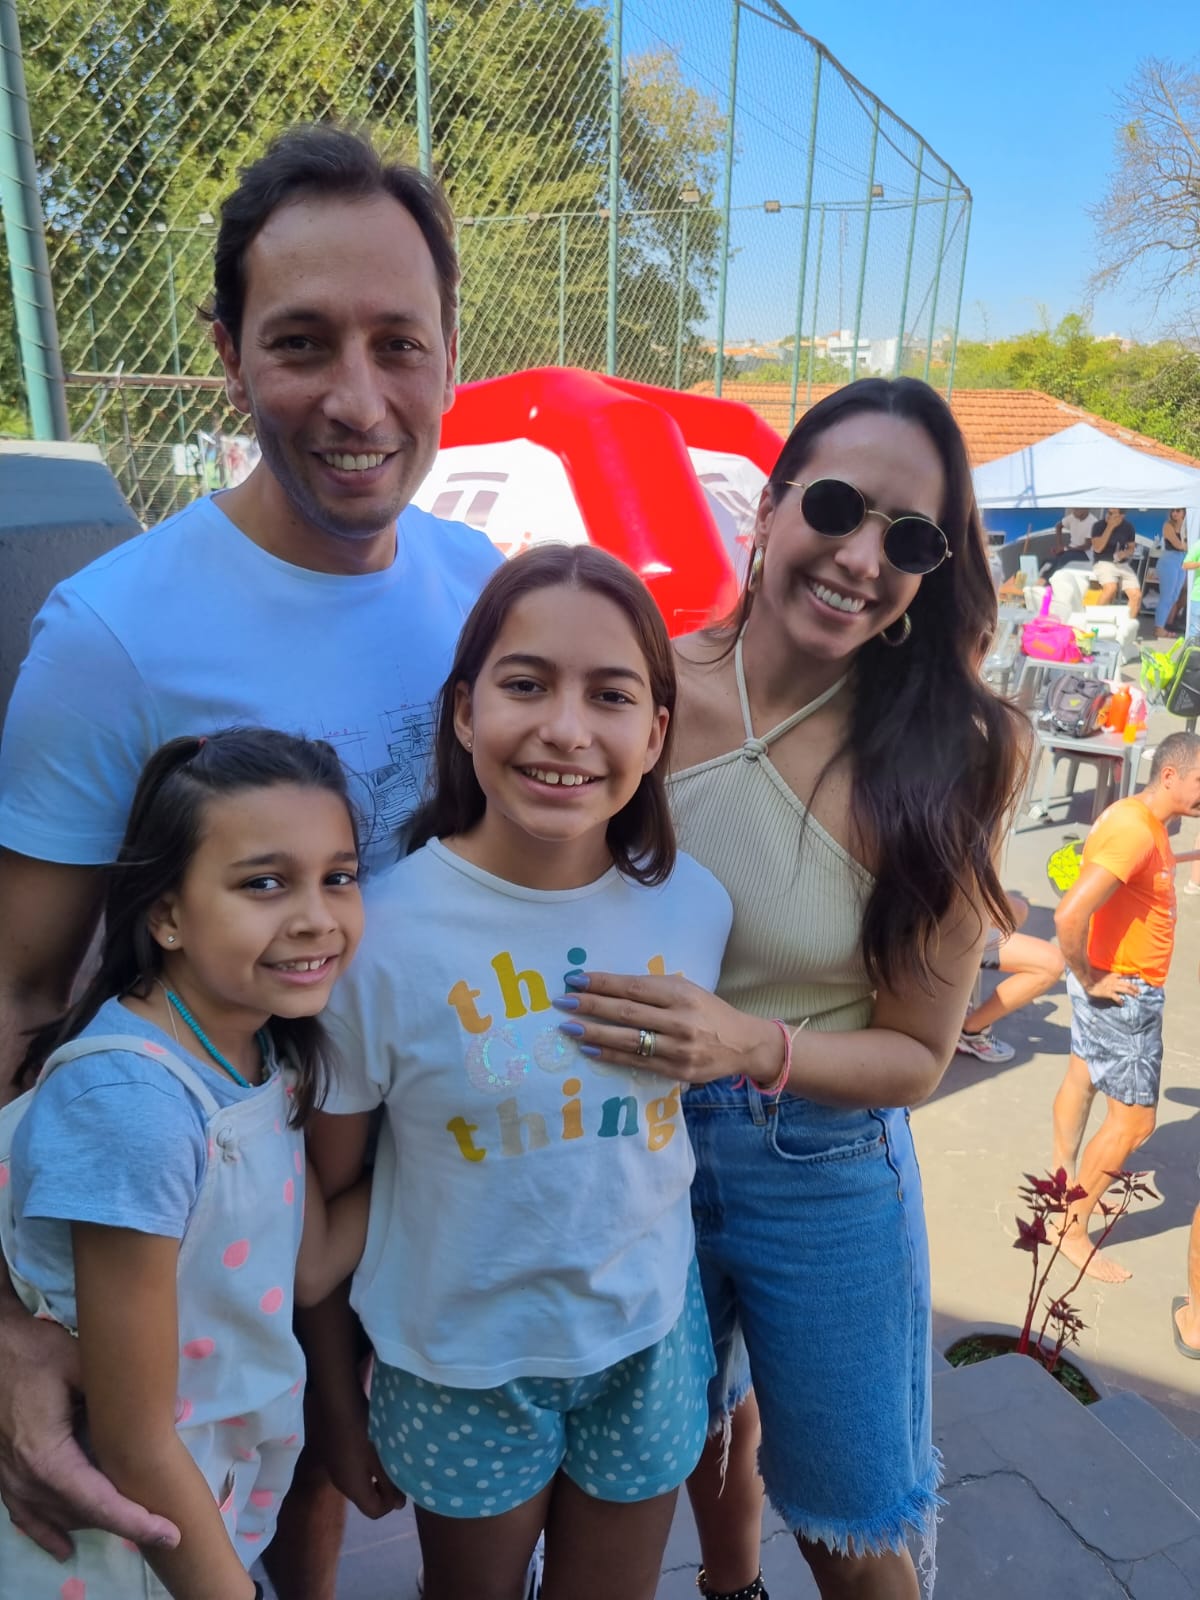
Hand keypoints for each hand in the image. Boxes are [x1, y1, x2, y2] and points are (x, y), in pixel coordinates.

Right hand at [0, 1301, 178, 1557]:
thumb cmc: (36, 1352)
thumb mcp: (83, 1365)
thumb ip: (119, 1395)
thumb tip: (170, 1413)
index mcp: (47, 1456)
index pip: (98, 1502)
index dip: (135, 1521)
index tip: (168, 1532)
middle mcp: (27, 1478)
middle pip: (82, 1515)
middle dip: (124, 1522)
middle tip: (164, 1525)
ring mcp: (11, 1481)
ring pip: (59, 1517)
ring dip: (95, 1522)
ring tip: (134, 1521)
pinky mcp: (4, 1476)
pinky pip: (26, 1516)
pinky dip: (48, 1532)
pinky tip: (65, 1547)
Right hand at [315, 1403, 403, 1520]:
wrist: (337, 1402)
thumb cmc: (363, 1430)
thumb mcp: (380, 1458)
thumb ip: (389, 1483)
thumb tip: (399, 1506)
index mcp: (352, 1488)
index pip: (374, 1512)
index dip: (390, 1503)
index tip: (402, 1483)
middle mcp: (341, 1484)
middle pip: (365, 1498)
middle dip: (384, 1490)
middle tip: (398, 1469)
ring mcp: (335, 1469)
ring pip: (359, 1483)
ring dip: (375, 1476)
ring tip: (388, 1457)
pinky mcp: (333, 1455)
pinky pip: (352, 1470)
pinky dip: (365, 1466)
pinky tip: (373, 1446)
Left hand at [552, 972, 783, 1086]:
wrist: (743, 1043)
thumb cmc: (707, 1011)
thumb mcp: (686, 990)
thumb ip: (653, 990)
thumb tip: (607, 987)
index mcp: (680, 993)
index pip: (633, 987)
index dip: (602, 983)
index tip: (574, 979)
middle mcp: (680, 1019)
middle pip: (626, 1012)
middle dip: (590, 1006)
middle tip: (562, 1002)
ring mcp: (679, 1047)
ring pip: (628, 1039)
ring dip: (594, 1032)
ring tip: (569, 1027)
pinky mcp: (677, 1070)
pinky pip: (637, 1062)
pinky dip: (611, 1054)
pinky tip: (590, 1049)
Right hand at [1085, 971, 1138, 1003]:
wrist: (1087, 981)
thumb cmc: (1094, 977)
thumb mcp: (1103, 974)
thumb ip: (1109, 975)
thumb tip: (1115, 975)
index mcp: (1113, 976)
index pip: (1125, 975)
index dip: (1132, 976)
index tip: (1138, 976)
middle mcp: (1114, 981)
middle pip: (1127, 984)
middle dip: (1134, 988)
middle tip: (1139, 991)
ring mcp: (1112, 987)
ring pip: (1125, 989)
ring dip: (1131, 993)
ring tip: (1135, 996)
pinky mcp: (1108, 992)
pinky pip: (1116, 997)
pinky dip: (1120, 1000)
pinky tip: (1122, 1003)